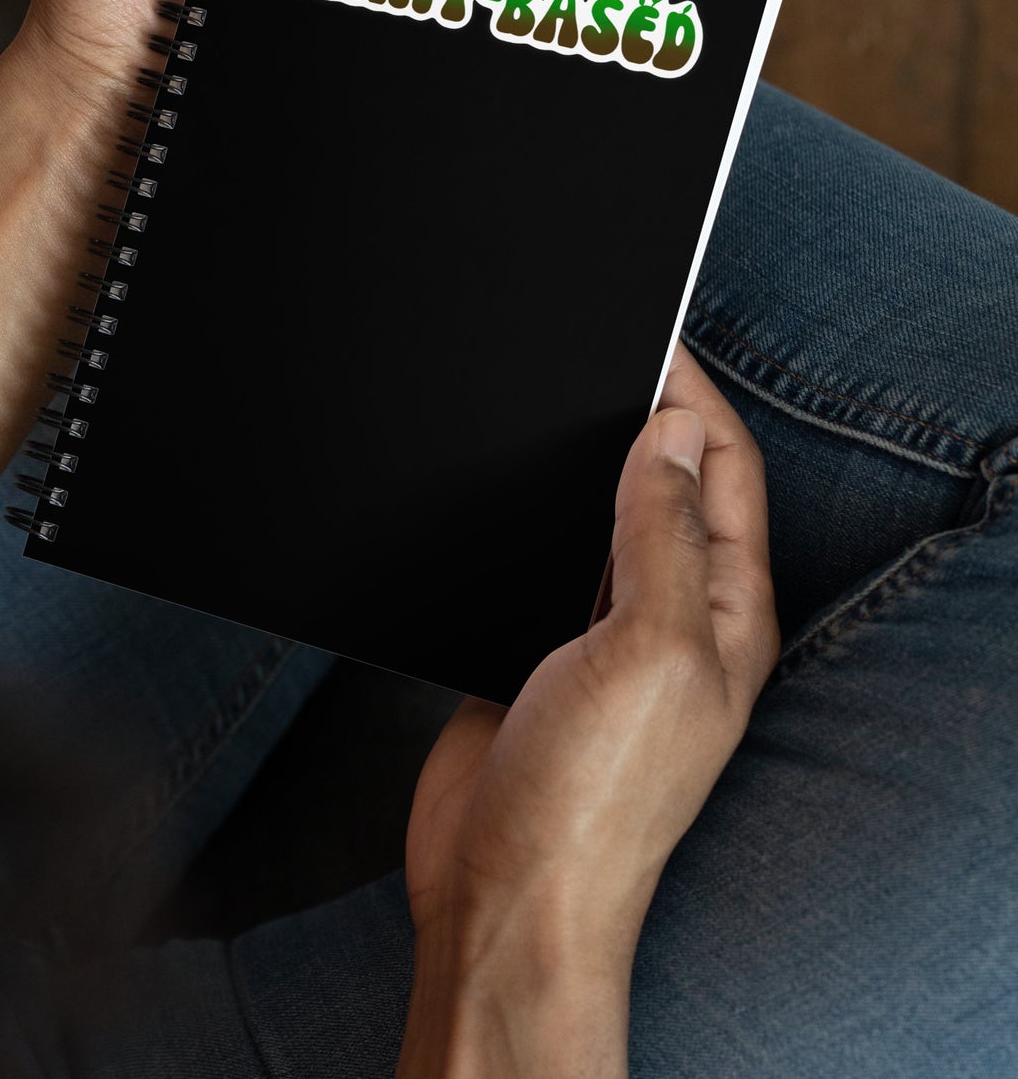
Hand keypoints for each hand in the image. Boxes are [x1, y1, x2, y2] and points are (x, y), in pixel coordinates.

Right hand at [399, 342, 778, 1077]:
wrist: (505, 894)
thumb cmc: (591, 800)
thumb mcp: (645, 648)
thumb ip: (657, 535)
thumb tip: (669, 432)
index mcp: (722, 613)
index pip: (724, 471)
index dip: (693, 395)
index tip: (648, 334)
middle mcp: (671, 619)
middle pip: (671, 487)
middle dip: (646, 415)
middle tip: (600, 351)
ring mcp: (604, 637)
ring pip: (608, 519)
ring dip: (593, 462)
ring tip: (558, 400)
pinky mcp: (540, 651)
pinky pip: (551, 560)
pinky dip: (540, 513)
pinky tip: (512, 489)